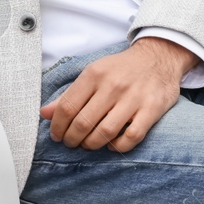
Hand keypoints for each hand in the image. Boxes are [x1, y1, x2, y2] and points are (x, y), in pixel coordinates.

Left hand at [39, 37, 198, 151]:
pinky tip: (111, 145)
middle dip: (72, 139)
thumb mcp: (93, 73)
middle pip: (83, 122)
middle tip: (70, 143)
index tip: (56, 135)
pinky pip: (132, 137)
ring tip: (87, 144)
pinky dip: (118, 146)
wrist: (158, 57)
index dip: (57, 126)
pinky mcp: (152, 109)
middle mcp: (112, 86)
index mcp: (94, 74)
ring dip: (92, 144)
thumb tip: (44, 114)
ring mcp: (133, 98)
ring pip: (105, 132)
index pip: (67, 106)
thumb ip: (70, 94)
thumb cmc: (120, 69)